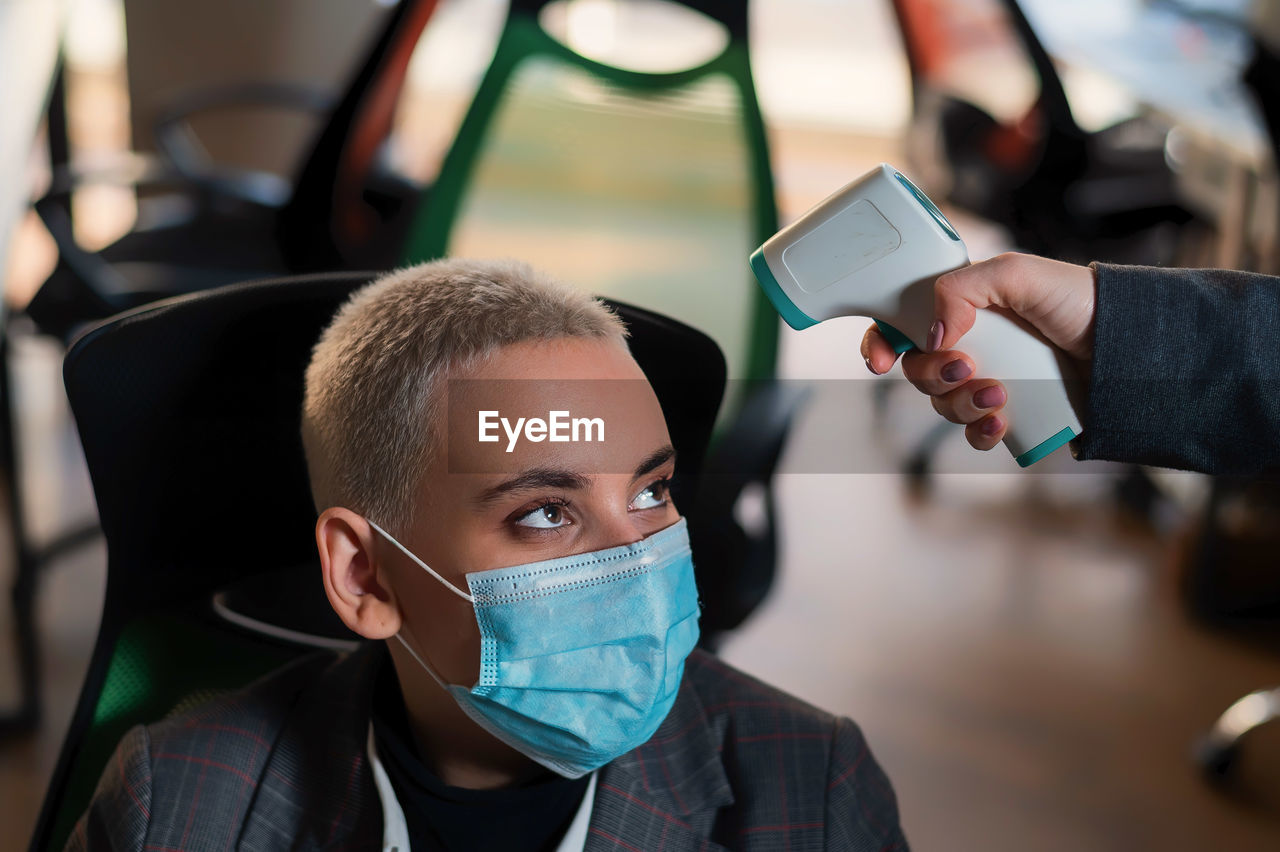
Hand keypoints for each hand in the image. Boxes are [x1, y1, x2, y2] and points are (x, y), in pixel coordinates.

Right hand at [861, 252, 1096, 449]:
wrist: (1129, 347)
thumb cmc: (1078, 300)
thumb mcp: (1017, 273)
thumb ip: (963, 288)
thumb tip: (933, 333)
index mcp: (962, 309)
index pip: (902, 325)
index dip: (881, 344)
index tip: (879, 361)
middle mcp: (970, 347)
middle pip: (918, 371)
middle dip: (932, 375)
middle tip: (965, 367)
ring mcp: (988, 384)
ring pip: (944, 406)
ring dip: (961, 404)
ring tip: (1000, 394)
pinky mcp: (1009, 416)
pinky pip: (974, 435)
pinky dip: (979, 433)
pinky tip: (1000, 423)